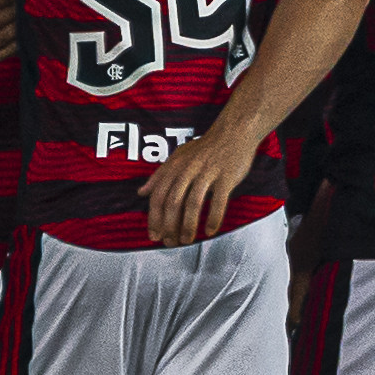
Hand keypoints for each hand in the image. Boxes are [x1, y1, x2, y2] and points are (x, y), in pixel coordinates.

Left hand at [139, 128, 256, 245]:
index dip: (154, 218)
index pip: (158, 196)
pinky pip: (219, 201)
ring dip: (188, 225)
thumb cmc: (205, 147)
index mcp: (175, 167)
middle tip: (170, 243)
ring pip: (193, 203)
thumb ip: (159, 175)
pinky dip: (213, 218)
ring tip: (187, 240)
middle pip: (173, 202)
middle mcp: (188, 170)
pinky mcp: (226, 177)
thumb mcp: (177, 157)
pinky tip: (210, 231)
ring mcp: (207, 173)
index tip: (154, 235)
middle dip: (169, 226)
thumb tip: (141, 192)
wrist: (233, 132)